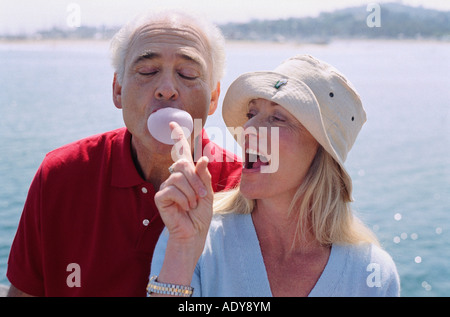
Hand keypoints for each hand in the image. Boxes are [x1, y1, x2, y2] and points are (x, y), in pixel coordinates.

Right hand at [155, 122, 212, 245]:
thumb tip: (202, 158)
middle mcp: (175, 177)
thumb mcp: (207, 193)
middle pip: (182, 164)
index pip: (182, 152)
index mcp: (188, 174)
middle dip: (196, 180)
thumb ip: (204, 175)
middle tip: (202, 196)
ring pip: (178, 177)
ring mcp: (166, 186)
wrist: (195, 233)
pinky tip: (184, 208)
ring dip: (190, 193)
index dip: (178, 138)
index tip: (173, 123)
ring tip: (192, 205)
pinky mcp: (160, 197)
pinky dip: (182, 199)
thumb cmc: (201, 214)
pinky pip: (171, 189)